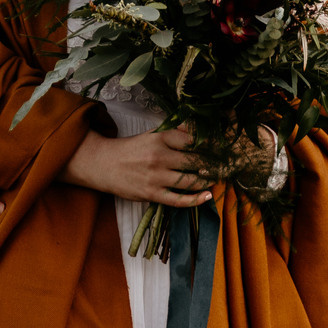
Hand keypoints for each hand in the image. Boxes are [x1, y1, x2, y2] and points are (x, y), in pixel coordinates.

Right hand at [64, 125, 214, 206]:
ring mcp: (156, 177)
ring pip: (190, 181)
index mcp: (159, 138)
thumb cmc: (130, 149)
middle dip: (213, 165)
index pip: (192, 140)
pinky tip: (206, 197)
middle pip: (195, 161)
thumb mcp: (151, 135)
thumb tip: (195, 127)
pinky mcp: (151, 194)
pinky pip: (178, 200)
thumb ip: (173, 132)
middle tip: (225, 166)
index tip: (223, 149)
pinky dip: (195, 199)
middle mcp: (159, 157)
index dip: (210, 145)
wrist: (103, 164)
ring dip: (207, 181)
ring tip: (216, 180)